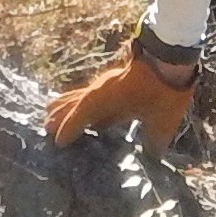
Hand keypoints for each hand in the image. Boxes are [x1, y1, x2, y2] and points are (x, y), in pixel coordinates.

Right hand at [45, 28, 200, 149]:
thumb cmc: (164, 89)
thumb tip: (150, 159)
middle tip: (45, 127)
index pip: (80, 116)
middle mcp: (100, 91)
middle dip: (61, 117)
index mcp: (105, 99)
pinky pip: (90, 93)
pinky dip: (80, 100)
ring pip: (79, 97)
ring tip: (49, 111)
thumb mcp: (162, 120)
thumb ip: (154, 141)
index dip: (69, 129)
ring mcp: (106, 85)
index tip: (59, 142)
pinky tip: (81, 104)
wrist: (171, 57)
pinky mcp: (114, 82)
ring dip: (66, 105)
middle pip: (74, 105)